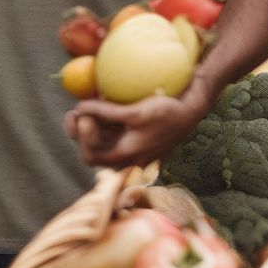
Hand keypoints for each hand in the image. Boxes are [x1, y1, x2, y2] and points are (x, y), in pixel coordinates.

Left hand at [64, 94, 205, 168]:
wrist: (193, 109)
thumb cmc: (166, 112)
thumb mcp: (135, 112)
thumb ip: (105, 113)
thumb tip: (79, 108)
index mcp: (128, 157)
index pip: (91, 156)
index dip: (82, 136)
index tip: (83, 114)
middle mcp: (128, 159)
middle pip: (93, 152)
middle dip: (80, 133)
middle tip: (74, 113)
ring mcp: (132, 151)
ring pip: (102, 144)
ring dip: (90, 128)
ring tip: (83, 109)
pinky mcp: (135, 141)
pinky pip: (112, 138)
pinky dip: (103, 126)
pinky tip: (99, 108)